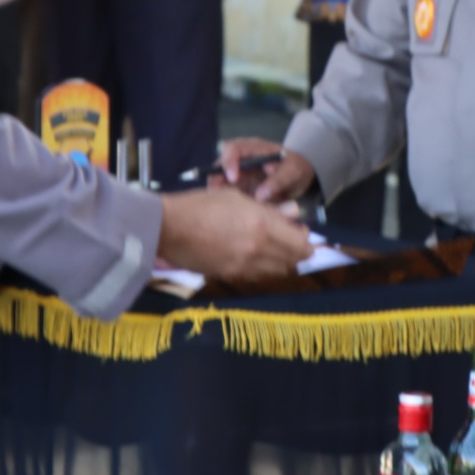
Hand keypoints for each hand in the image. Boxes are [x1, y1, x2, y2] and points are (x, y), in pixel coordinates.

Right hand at [157, 187, 312, 281]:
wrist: (169, 228)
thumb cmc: (202, 205)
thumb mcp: (237, 198)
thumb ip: (267, 209)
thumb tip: (291, 213)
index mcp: (262, 226)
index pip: (301, 243)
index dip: (305, 239)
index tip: (301, 231)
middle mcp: (258, 250)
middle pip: (293, 261)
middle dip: (297, 251)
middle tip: (291, 240)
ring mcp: (244, 267)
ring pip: (276, 271)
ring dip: (281, 261)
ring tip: (272, 247)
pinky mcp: (230, 276)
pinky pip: (257, 276)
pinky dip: (262, 268)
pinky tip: (254, 256)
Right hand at [212, 138, 316, 203]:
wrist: (298, 181)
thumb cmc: (295, 169)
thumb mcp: (292, 171)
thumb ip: (278, 180)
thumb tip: (260, 196)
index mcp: (252, 149)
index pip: (233, 149)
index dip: (229, 162)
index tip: (233, 178)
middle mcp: (240, 162)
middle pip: (219, 167)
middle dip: (216, 182)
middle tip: (218, 198)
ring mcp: (237, 177)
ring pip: (220, 184)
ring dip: (220, 196)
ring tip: (224, 210)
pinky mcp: (238, 191)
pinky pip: (228, 198)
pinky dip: (228, 206)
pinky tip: (232, 216)